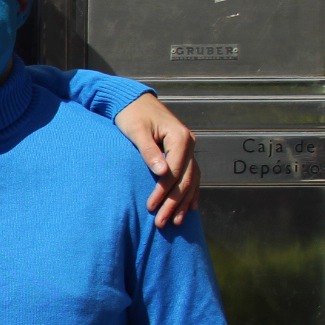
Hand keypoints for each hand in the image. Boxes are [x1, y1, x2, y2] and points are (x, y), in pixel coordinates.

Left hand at [115, 93, 200, 227]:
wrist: (135, 101)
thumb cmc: (132, 115)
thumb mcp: (137, 131)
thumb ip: (149, 152)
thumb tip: (162, 173)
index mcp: (179, 138)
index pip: (174, 171)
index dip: (163, 191)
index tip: (151, 207)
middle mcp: (190, 143)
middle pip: (185, 179)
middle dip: (174, 203)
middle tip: (162, 223)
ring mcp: (189, 148)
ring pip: (191, 180)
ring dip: (183, 202)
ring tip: (175, 222)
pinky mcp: (183, 152)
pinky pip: (191, 175)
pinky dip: (191, 192)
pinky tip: (190, 207)